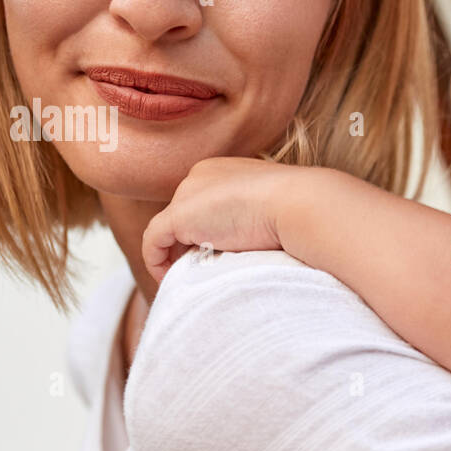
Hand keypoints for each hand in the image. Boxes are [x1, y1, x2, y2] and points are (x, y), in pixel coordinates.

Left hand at [142, 156, 304, 282]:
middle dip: (188, 244)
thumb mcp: (269, 210)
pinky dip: (157, 263)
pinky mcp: (178, 216)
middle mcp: (200, 175)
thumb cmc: (294, 211)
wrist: (297, 204)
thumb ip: (250, 219)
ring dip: (176, 256)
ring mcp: (187, 193)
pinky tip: (170, 280)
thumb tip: (241, 245)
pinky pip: (153, 243)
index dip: (202, 232)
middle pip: (183, 216)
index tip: (213, 258)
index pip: (201, 203)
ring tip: (191, 279)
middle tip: (202, 272)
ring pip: (168, 230)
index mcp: (222, 170)